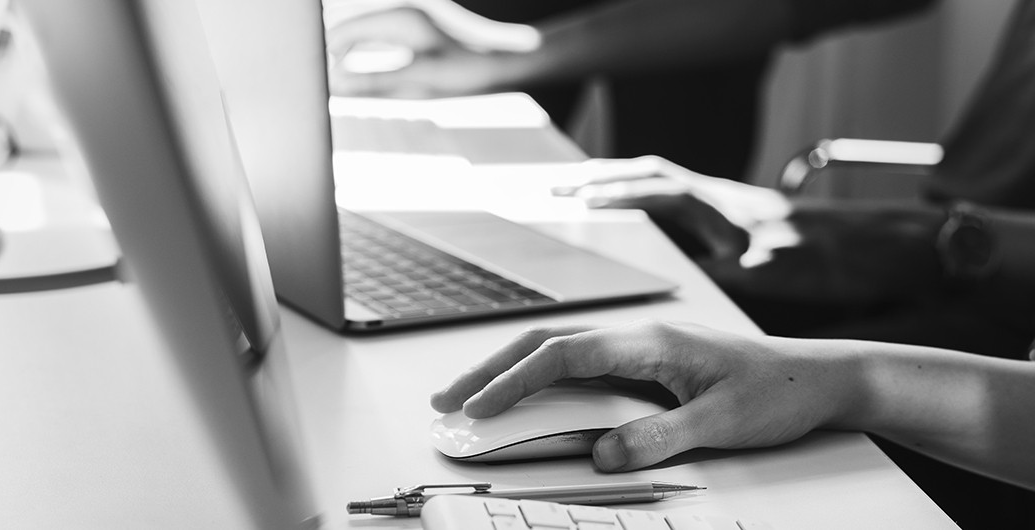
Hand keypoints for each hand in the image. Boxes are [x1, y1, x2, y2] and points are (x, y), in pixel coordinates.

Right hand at [325, 3, 535, 97]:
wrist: (502, 64)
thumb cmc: (464, 74)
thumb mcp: (417, 83)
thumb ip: (373, 82)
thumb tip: (335, 85)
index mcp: (400, 21)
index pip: (345, 32)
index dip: (324, 55)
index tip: (314, 80)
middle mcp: (402, 13)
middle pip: (351, 27)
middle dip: (332, 52)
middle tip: (318, 81)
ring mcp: (409, 17)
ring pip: (364, 30)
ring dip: (348, 50)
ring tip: (335, 77)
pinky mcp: (416, 26)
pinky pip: (378, 33)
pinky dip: (364, 48)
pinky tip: (359, 66)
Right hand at [430, 321, 857, 471]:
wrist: (821, 377)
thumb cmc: (777, 393)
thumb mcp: (721, 424)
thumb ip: (659, 437)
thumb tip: (602, 456)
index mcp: (649, 342)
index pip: (563, 355)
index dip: (514, 382)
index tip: (478, 409)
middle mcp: (638, 336)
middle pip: (546, 343)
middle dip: (491, 369)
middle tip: (448, 399)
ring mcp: (641, 346)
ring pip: (559, 349)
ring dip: (512, 369)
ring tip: (472, 395)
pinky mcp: (648, 360)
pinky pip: (582, 362)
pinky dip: (543, 375)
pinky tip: (530, 392)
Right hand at [559, 157, 946, 304]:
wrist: (886, 253)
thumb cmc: (835, 266)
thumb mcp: (769, 279)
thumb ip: (713, 278)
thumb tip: (664, 285)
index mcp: (723, 209)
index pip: (653, 194)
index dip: (609, 198)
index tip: (573, 201)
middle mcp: (723, 201)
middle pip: (651, 177)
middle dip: (603, 181)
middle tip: (563, 188)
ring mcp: (731, 207)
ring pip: (666, 183)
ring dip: (625, 184)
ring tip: (587, 192)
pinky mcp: (740, 220)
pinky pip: (682, 198)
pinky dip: (651, 199)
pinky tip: (645, 216)